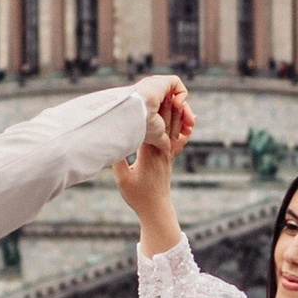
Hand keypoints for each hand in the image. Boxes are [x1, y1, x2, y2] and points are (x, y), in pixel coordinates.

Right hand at [115, 78, 193, 241]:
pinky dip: (183, 127)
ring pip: (176, 130)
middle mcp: (162, 151)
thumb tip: (108, 142)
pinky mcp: (170, 159)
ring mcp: (168, 155)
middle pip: (166, 125)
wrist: (156, 209)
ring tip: (179, 97)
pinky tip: (189, 119)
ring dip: (177, 113)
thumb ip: (117, 160)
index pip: (151, 127)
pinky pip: (179, 140)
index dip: (152, 111)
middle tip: (167, 88)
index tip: (150, 96)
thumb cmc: (138, 196)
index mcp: (149, 153)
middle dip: (167, 106)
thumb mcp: (122, 178)